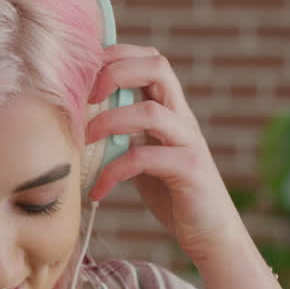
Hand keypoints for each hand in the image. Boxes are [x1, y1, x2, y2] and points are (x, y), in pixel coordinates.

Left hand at [85, 45, 246, 264]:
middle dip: (116, 72)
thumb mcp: (142, 153)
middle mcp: (182, 118)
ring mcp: (189, 142)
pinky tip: (98, 190)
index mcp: (171, 108)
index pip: (151, 60)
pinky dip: (114, 171)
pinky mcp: (189, 171)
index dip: (117, 55)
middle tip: (86, 96)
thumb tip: (79, 117)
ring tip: (85, 139)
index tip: (84, 72)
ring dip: (110, 121)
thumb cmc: (171, 192)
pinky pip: (146, 159)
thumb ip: (123, 131)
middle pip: (158, 68)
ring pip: (151, 112)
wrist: (210, 233)